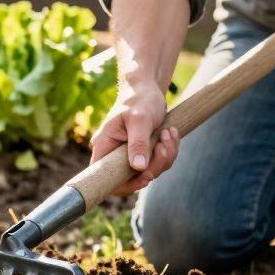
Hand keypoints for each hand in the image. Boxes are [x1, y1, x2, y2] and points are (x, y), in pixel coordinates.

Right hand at [89, 82, 179, 196]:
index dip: (124, 186)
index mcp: (104, 146)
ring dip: (164, 156)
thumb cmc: (139, 100)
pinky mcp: (142, 153)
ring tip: (169, 133)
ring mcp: (129, 154)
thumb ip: (138, 143)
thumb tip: (138, 168)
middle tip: (163, 145)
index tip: (145, 178)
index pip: (105, 178)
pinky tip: (170, 134)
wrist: (148, 89)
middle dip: (154, 165)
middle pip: (131, 178)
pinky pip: (157, 163)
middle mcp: (113, 153)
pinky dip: (168, 152)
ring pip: (149, 171)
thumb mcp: (139, 120)